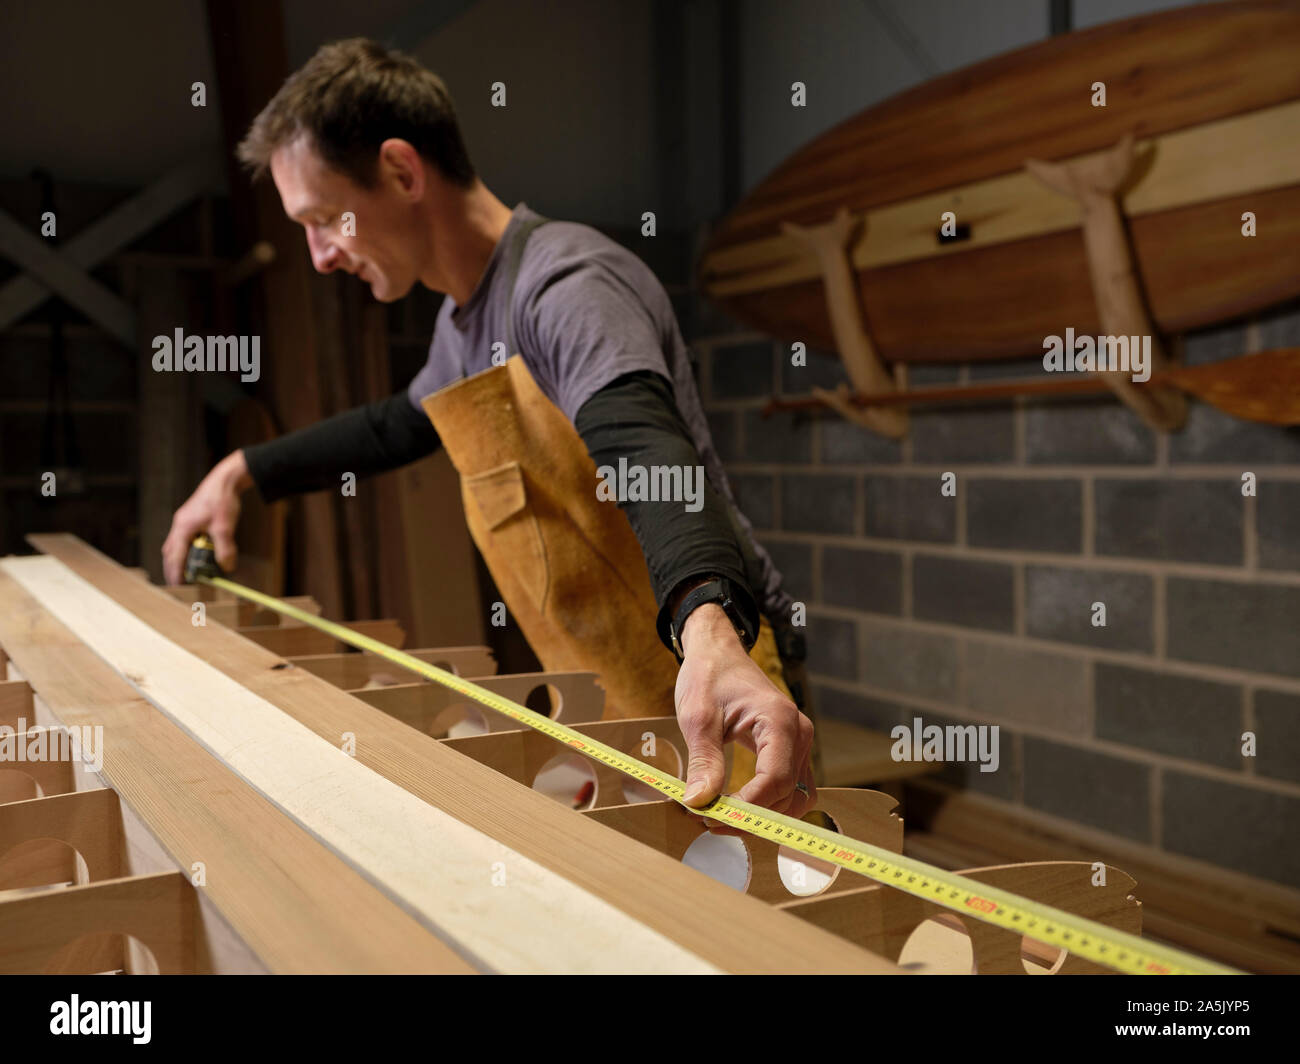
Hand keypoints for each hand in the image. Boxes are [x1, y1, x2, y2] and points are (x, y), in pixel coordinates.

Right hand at [161, 450, 252, 584]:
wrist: (224, 481)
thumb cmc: (222, 501)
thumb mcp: (225, 528)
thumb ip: (224, 549)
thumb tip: (227, 567)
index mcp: (183, 528)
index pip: (176, 556)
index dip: (176, 572)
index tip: (177, 586)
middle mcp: (179, 525)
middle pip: (169, 551)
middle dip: (172, 568)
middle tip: (176, 584)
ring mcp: (183, 521)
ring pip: (174, 544)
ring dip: (176, 559)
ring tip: (182, 573)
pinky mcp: (189, 518)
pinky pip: (181, 538)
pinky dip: (183, 549)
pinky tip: (192, 554)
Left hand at [674, 603, 816, 831]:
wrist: (718, 654)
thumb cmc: (708, 677)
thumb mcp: (698, 717)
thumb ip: (702, 761)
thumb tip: (699, 802)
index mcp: (779, 720)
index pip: (775, 780)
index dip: (747, 807)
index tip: (712, 817)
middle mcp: (799, 733)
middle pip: (787, 794)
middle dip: (751, 815)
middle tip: (708, 820)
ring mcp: (799, 742)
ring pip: (795, 798)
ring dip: (763, 816)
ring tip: (722, 816)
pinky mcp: (792, 750)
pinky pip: (791, 788)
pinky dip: (770, 804)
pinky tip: (740, 806)